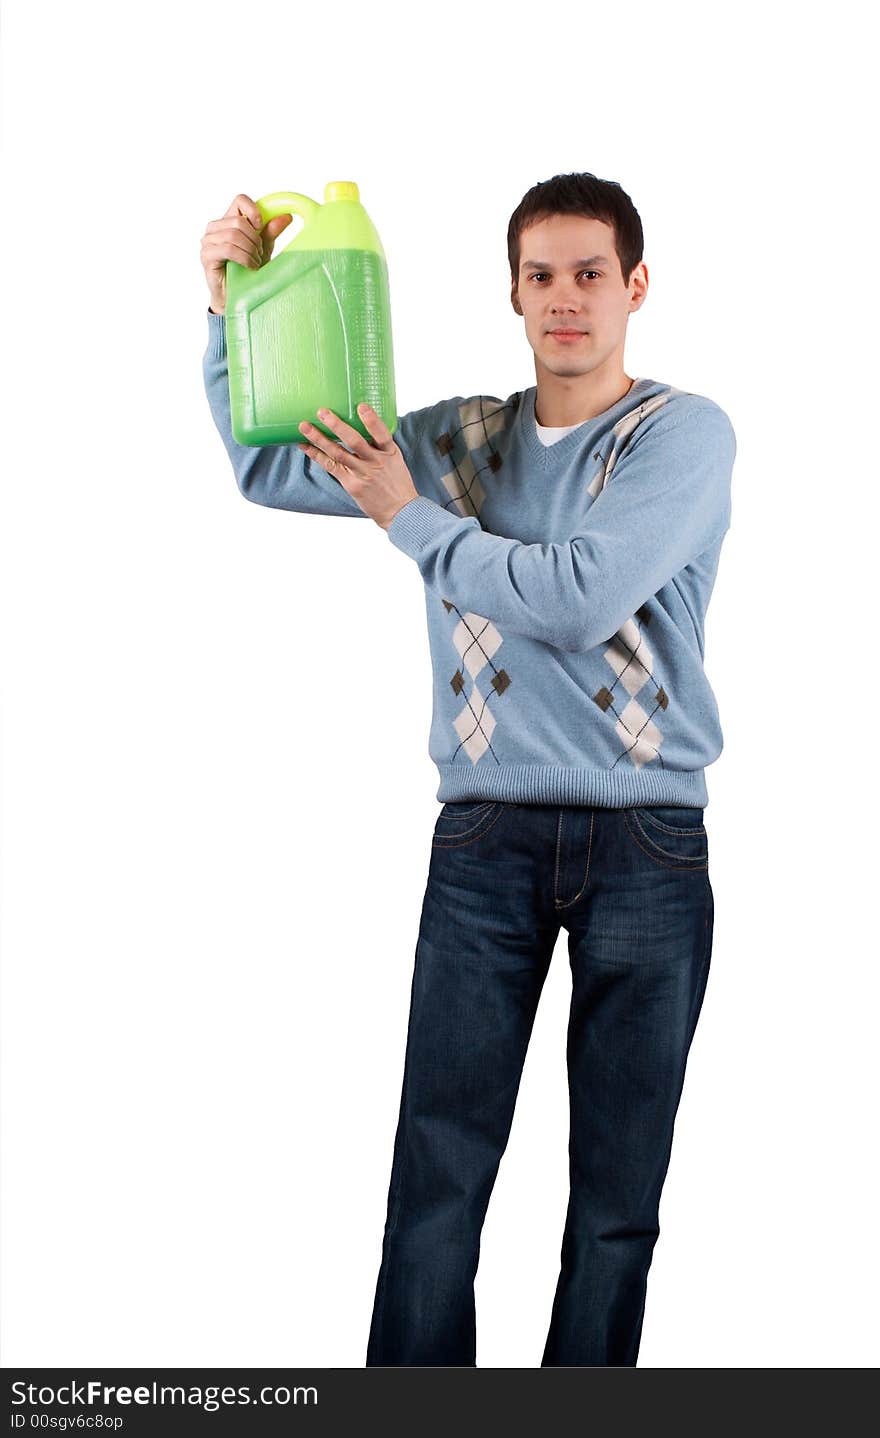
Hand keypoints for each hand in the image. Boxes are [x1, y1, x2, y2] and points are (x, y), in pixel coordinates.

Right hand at [200, 193, 293, 314]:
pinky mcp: (206, 255)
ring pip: (233, 234)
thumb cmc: (246, 272)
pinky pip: (228, 248)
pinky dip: (244, 258)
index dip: (253, 210)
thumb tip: (287, 216)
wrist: (235, 297)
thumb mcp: (262, 249)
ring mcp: (208, 241)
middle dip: (255, 239)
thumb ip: (271, 232)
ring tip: (256, 262)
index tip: (261, 226)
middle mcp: (215, 228)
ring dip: (250, 250)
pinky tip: (250, 267)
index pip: (239, 200)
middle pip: (238, 220)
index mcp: (228, 221)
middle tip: (260, 254)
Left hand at [296, 405, 418, 529]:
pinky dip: (316, 455)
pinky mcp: (351, 484)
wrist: (399, 510)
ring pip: (338, 453)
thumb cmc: (396, 482)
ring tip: (305, 426)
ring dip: (319, 439)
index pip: (382, 433)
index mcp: (390, 452)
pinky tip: (305, 445)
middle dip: (337, 425)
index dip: (372, 420)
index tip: (361, 406)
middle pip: (355, 441)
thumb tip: (360, 422)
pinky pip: (331, 467)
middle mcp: (376, 462)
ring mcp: (362, 473)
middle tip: (322, 412)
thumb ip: (379, 444)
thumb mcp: (395, 459)